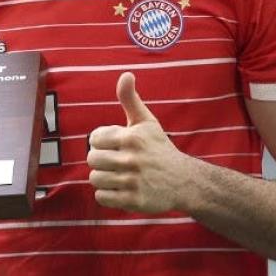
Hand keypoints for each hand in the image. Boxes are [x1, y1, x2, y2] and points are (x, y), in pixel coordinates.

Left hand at [87, 72, 194, 213]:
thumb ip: (130, 99)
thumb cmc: (159, 148)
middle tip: (115, 161)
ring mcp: (132, 181)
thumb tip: (126, 74)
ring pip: (95, 178)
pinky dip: (107, 195)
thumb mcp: (146, 122)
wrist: (183, 180)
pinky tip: (120, 188)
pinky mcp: (133, 201)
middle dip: (101, 160)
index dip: (102, 141)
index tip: (115, 145)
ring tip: (117, 175)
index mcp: (132, 137)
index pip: (94, 138)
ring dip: (103, 177)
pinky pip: (102, 197)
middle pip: (92, 159)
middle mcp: (132, 159)